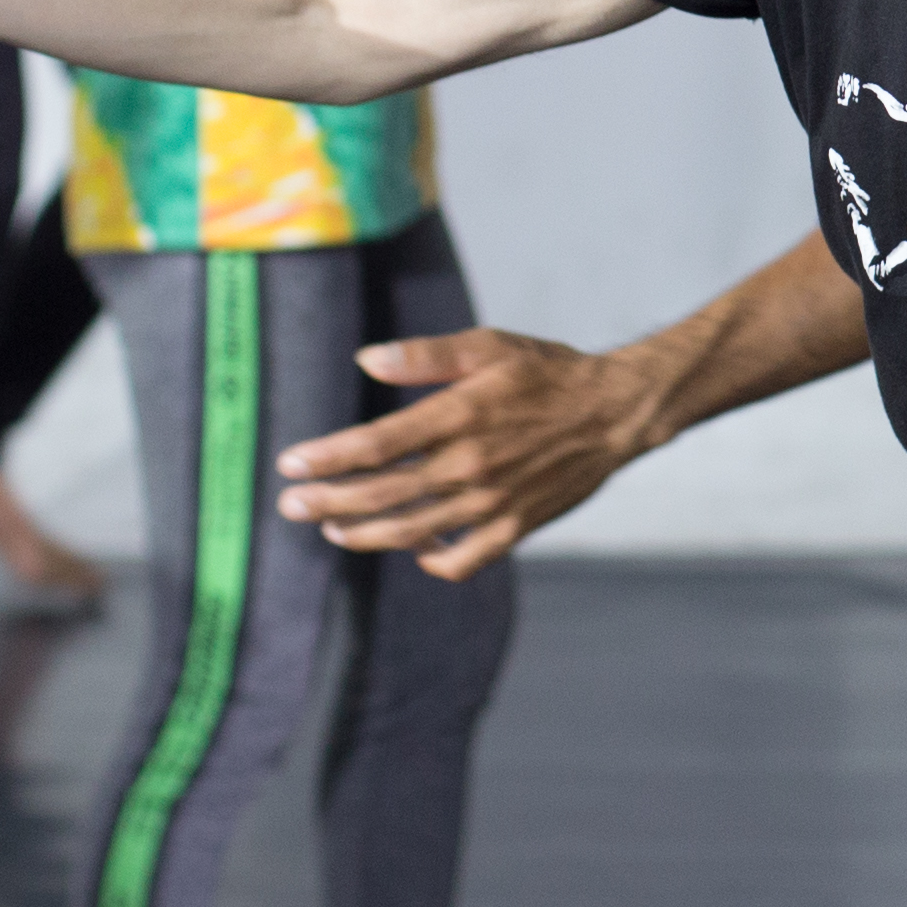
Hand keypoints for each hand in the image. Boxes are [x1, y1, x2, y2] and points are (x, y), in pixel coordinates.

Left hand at [272, 325, 668, 577]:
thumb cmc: (549, 372)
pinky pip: (461, 560)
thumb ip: (425, 356)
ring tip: (332, 530)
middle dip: (326, 503)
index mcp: (459, 416)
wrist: (616, 412)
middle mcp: (470, 466)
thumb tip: (365, 361)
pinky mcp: (515, 528)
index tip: (290, 465)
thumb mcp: (489, 346)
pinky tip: (411, 548)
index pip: (374, 446)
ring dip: (362, 535)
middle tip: (289, 505)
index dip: (326, 459)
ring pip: (410, 532)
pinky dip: (430, 561)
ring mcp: (492, 504)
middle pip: (381, 495)